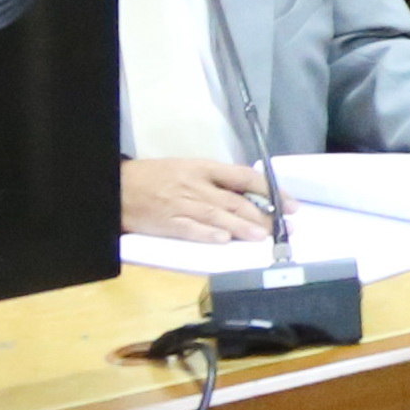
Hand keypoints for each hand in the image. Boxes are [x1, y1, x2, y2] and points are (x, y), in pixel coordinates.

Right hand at [121, 155, 274, 243]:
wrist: (119, 186)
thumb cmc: (157, 176)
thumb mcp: (189, 168)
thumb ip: (217, 181)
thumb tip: (250, 195)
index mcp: (204, 168)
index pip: (244, 178)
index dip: (270, 191)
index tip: (290, 204)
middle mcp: (196, 185)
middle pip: (235, 201)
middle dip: (263, 215)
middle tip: (283, 228)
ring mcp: (181, 204)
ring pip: (217, 216)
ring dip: (241, 228)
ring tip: (262, 237)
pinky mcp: (167, 222)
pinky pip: (190, 229)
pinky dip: (207, 235)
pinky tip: (223, 241)